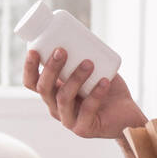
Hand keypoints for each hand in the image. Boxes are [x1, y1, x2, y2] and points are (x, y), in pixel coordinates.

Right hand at [23, 47, 145, 138]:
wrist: (127, 114)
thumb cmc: (108, 89)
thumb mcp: (92, 69)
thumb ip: (84, 53)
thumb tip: (79, 28)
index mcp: (53, 94)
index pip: (32, 83)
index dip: (29, 68)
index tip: (34, 50)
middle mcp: (56, 108)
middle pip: (44, 89)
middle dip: (51, 68)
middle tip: (62, 50)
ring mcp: (69, 120)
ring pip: (63, 98)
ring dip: (75, 78)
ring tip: (89, 63)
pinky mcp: (84, 129)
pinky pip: (87, 110)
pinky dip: (96, 94)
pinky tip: (104, 82)